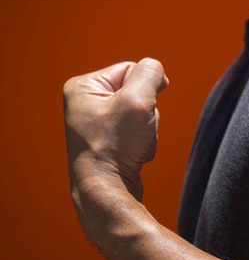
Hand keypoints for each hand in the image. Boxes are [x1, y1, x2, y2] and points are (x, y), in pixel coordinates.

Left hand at [63, 58, 168, 198]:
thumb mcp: (137, 99)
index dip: (145, 89)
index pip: (131, 70)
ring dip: (147, 127)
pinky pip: (137, 129)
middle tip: (134, 130)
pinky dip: (142, 140)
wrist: (107, 189)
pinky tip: (132, 152)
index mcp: (83, 86)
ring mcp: (95, 123)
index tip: (137, 111)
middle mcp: (85, 102)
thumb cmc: (116, 146)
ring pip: (141, 111)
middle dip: (146, 111)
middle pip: (137, 91)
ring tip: (133, 143)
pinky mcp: (107, 140)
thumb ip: (150, 73)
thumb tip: (155, 71)